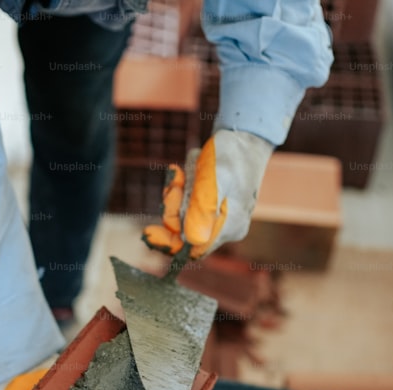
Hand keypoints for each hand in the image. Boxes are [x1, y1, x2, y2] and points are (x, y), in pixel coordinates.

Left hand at [143, 129, 272, 258]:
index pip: (193, 249)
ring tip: (183, 172)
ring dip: (178, 193)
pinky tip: (187, 170)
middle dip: (174, 207)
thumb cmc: (233, 155)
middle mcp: (226, 227)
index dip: (169, 243)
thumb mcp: (217, 179)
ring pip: (183, 216)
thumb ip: (203, 209)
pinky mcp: (213, 205)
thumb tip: (190, 240)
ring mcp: (219, 217)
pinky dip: (183, 188)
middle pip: (184, 232)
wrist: (245, 137)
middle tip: (175, 183)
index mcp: (229, 227)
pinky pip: (188, 204)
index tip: (147, 232)